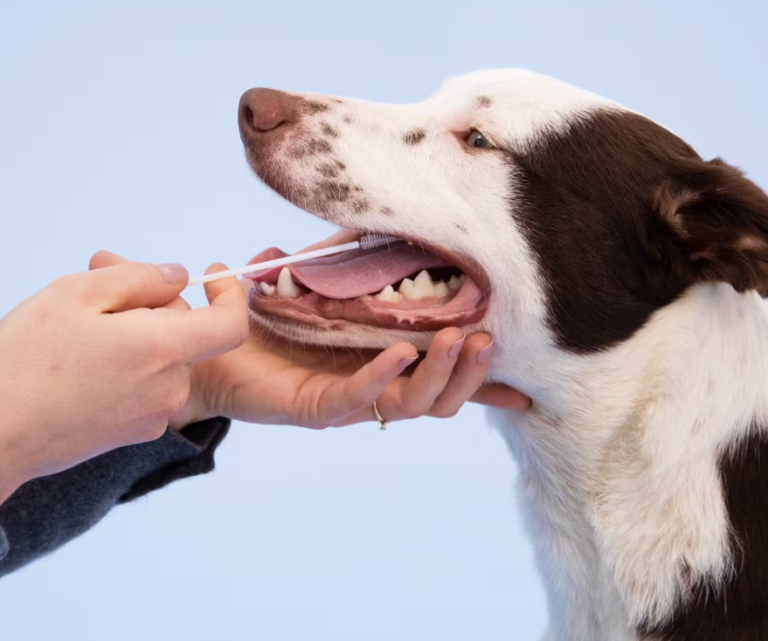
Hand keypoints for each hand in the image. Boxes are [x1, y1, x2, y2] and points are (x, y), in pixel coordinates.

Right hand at [0, 253, 247, 502]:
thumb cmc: (26, 361)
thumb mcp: (76, 293)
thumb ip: (139, 277)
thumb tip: (179, 276)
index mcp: (163, 349)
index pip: (230, 325)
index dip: (230, 296)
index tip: (213, 277)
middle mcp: (170, 387)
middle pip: (189, 335)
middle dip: (157, 310)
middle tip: (104, 299)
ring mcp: (155, 415)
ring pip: (167, 359)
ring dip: (141, 340)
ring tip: (85, 337)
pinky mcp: (138, 434)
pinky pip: (151, 387)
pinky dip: (132, 368)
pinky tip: (87, 367)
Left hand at [169, 262, 529, 429]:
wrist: (209, 350)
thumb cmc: (269, 318)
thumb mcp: (324, 279)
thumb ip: (355, 257)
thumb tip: (392, 218)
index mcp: (387, 363)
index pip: (447, 375)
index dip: (486, 380)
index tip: (528, 381)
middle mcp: (377, 386)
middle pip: (444, 396)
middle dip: (473, 370)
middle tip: (490, 336)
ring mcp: (351, 400)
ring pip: (415, 402)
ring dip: (443, 372)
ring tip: (459, 339)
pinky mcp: (318, 408)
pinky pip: (361, 396)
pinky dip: (385, 375)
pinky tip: (403, 350)